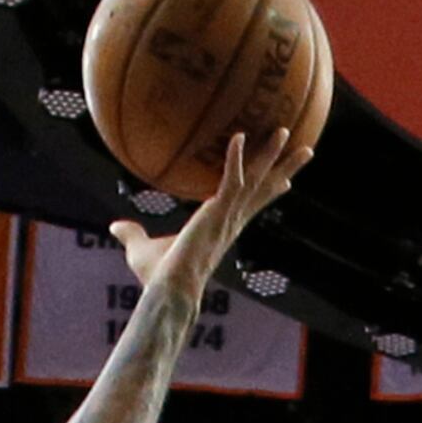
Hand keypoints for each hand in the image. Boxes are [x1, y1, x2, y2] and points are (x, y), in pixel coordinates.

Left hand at [114, 124, 312, 302]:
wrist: (168, 291)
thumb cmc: (158, 278)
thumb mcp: (141, 250)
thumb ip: (131, 234)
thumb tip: (114, 227)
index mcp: (222, 229)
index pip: (250, 206)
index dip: (267, 193)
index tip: (286, 183)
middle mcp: (231, 221)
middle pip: (265, 189)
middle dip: (286, 168)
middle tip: (307, 149)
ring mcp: (226, 216)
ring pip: (256, 180)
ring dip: (271, 155)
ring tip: (286, 131)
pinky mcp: (216, 212)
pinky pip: (230, 179)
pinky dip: (234, 157)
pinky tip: (238, 135)